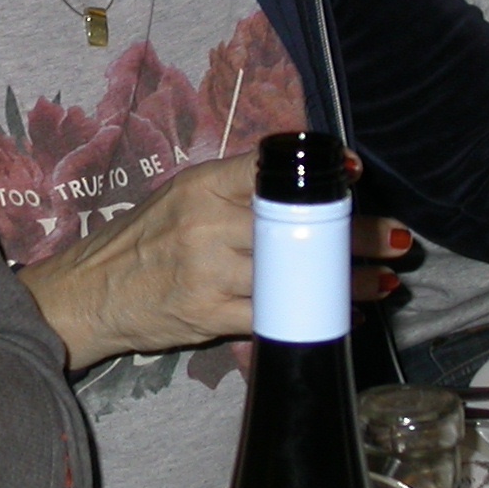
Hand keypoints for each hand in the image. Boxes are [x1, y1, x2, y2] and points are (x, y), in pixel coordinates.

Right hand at [20, 156, 409, 367]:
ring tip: (385, 283)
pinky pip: (275, 317)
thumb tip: (304, 187)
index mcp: (202, 185)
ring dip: (348, 282)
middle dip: (356, 235)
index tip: (358, 177)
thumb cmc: (142, 243)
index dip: (320, 172)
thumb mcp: (181, 197)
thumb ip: (234, 190)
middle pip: (297, 225)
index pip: (269, 170)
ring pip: (295, 275)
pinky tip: (342, 316)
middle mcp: (206, 223)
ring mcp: (208, 271)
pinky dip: (315, 317)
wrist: (90, 293)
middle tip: (398, 239)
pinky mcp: (208, 315)